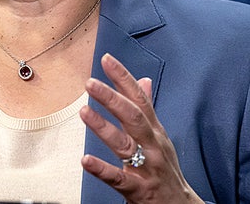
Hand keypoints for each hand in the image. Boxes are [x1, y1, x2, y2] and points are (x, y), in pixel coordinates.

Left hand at [80, 53, 203, 203]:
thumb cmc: (165, 170)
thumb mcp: (160, 136)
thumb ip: (147, 108)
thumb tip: (143, 80)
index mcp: (154, 130)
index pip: (139, 98)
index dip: (123, 78)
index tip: (106, 60)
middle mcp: (152, 145)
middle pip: (133, 117)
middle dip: (112, 98)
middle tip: (91, 83)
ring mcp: (146, 167)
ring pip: (125, 144)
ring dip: (103, 127)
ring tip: (84, 112)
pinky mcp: (138, 189)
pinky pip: (119, 178)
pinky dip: (102, 169)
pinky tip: (86, 160)